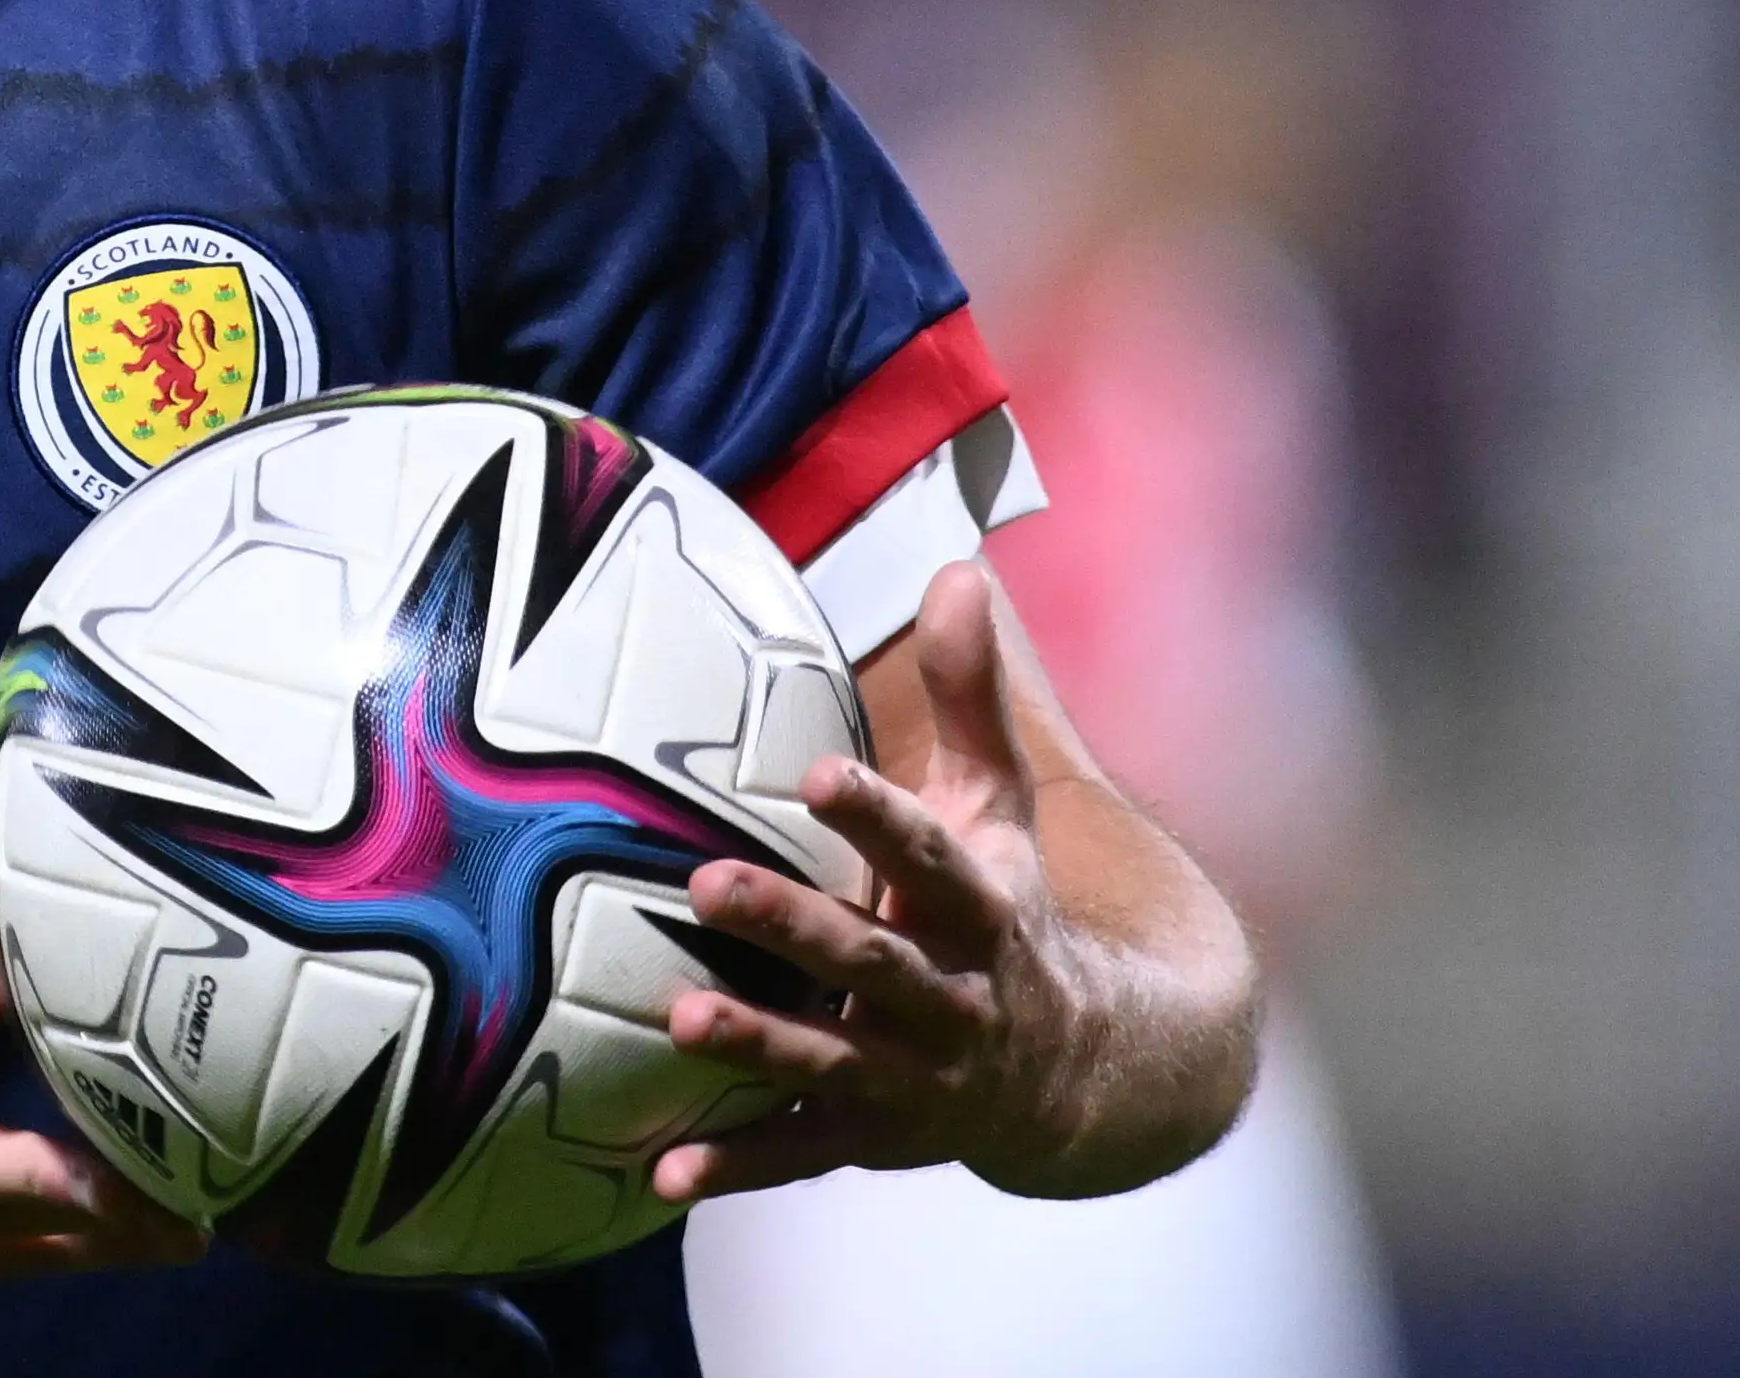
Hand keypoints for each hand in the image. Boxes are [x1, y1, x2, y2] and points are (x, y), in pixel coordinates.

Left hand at [649, 560, 1241, 1203]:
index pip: (930, 853)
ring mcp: (913, 1078)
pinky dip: (735, 1166)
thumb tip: (959, 567)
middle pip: (870, 960)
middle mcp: (951, 998)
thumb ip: (973, 695)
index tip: (822, 776)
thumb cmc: (1006, 910)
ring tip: (681, 1018)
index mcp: (979, 907)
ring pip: (831, 1062)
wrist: (1080, 1075)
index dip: (881, 819)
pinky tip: (659, 1171)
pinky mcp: (875, 1139)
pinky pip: (798, 1157)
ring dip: (758, 1047)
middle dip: (794, 929)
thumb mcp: (998, 805)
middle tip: (707, 887)